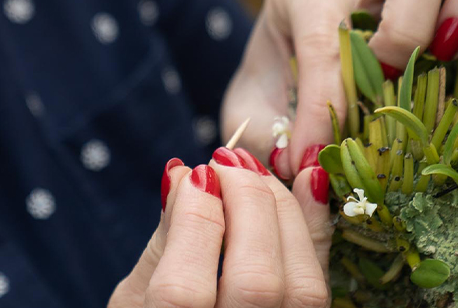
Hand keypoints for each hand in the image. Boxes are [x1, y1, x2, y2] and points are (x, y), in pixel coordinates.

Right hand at [109, 149, 331, 307]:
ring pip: (302, 285)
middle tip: (225, 163)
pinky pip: (323, 281)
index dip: (194, 222)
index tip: (193, 174)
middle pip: (256, 283)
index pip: (186, 291)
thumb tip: (185, 175)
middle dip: (245, 206)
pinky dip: (316, 227)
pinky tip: (308, 179)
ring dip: (282, 211)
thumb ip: (161, 244)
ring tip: (254, 173)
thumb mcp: (134, 298)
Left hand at [222, 0, 457, 179]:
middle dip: (410, 26)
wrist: (290, 72)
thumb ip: (264, 139)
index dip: (326, 95)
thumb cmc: (276, 88)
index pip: (326, 29)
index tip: (316, 154)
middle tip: (387, 81)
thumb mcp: (251, 113)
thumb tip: (311, 169)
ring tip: (447, 60)